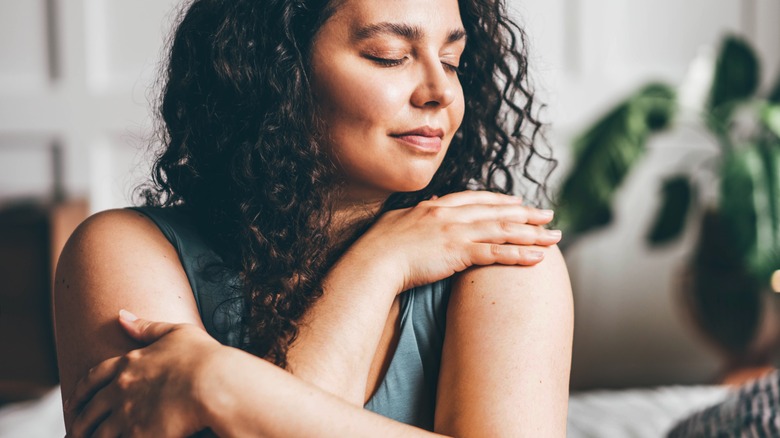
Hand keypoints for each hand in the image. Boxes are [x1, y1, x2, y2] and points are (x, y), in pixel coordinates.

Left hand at [64, 311, 223, 436]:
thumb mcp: (176, 332)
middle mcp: (121, 389)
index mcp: (128, 363)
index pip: (94, 378)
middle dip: (80, 423)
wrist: (214, 384)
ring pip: (98, 434)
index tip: (73, 401)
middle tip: (74, 432)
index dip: (81, 390)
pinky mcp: (138, 435)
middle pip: (90, 410)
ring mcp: (126, 414)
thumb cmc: (202, 357)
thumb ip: (146, 326)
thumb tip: (122, 315)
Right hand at [351, 191, 559, 291]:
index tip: (518, 203)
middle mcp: (451, 214)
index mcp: (436, 205)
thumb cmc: (378, 246)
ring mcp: (456, 232)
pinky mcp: (459, 252)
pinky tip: (538, 258)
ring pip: (503, 230)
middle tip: (549, 215)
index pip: (476, 199)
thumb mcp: (397, 221)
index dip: (500, 201)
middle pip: (497, 212)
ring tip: (554, 238)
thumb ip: (416, 213)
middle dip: (527, 214)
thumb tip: (427, 204)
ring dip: (532, 234)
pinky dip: (520, 255)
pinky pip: (497, 253)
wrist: (373, 261)